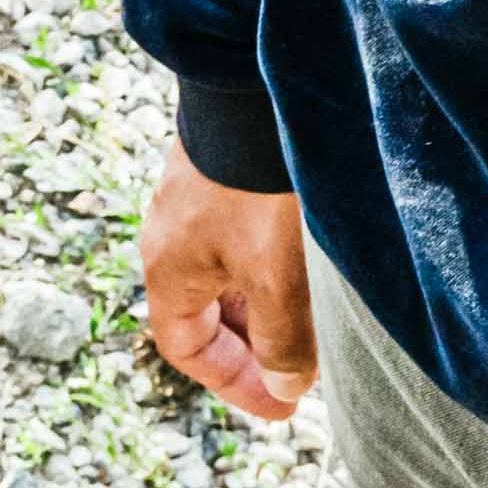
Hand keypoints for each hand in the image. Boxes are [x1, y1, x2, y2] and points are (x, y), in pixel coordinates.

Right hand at [141, 145, 315, 420]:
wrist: (259, 84)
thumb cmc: (260, 190)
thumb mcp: (277, 281)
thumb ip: (282, 342)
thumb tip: (288, 386)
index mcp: (170, 269)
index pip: (184, 347)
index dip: (231, 382)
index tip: (281, 404)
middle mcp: (173, 235)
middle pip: (207, 312)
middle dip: (254, 346)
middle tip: (305, 367)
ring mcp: (196, 198)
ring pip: (230, 272)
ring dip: (267, 304)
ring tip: (318, 321)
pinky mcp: (226, 168)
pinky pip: (243, 235)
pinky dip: (273, 263)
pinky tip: (315, 263)